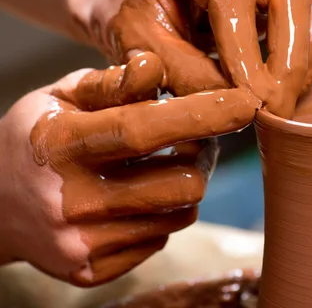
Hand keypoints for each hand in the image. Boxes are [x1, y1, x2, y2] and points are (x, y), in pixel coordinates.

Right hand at [0, 52, 258, 286]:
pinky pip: (160, 239)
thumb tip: (157, 68)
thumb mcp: (60, 97)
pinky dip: (160, 215)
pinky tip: (136, 199)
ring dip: (185, 186)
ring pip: (180, 214)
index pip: (144, 128)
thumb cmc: (35, 139)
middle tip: (196, 140)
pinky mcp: (90, 272)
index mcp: (60, 145)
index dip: (203, 114)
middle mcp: (69, 201)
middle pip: (182, 183)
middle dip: (202, 156)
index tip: (248, 103)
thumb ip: (110, 84)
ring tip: (164, 166)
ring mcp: (79, 244)